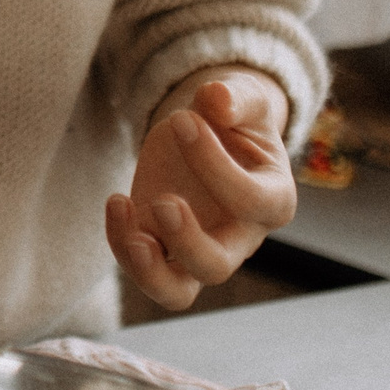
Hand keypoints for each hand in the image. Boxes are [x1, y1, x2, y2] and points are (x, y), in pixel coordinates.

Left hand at [107, 69, 294, 312]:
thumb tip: (216, 99)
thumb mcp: (243, 98)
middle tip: (163, 200)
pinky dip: (122, 245)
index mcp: (273, 199)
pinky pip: (144, 269)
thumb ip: (235, 97)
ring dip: (147, 270)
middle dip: (187, 242)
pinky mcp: (162, 247)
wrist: (209, 130)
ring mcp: (198, 248)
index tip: (183, 120)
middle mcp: (239, 236)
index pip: (252, 200)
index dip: (215, 165)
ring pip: (178, 292)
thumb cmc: (232, 118)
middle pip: (217, 266)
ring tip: (128, 226)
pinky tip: (116, 202)